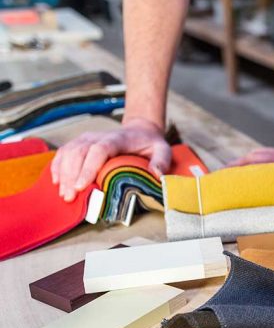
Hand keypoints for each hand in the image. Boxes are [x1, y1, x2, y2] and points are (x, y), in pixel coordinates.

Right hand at [51, 118, 169, 201]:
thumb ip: (162, 161)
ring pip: (68, 152)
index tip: (81, 186)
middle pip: (79, 153)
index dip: (88, 168)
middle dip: (71, 176)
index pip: (99, 151)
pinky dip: (58, 166)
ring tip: (63, 194)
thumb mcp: (163, 150)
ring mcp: (87, 139)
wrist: (139, 130)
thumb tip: (156, 174)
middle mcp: (98, 136)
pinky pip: (64, 153)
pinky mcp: (80, 143)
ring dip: (62, 173)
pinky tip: (56, 182)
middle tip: (69, 197)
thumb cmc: (150, 143)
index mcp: (117, 139)